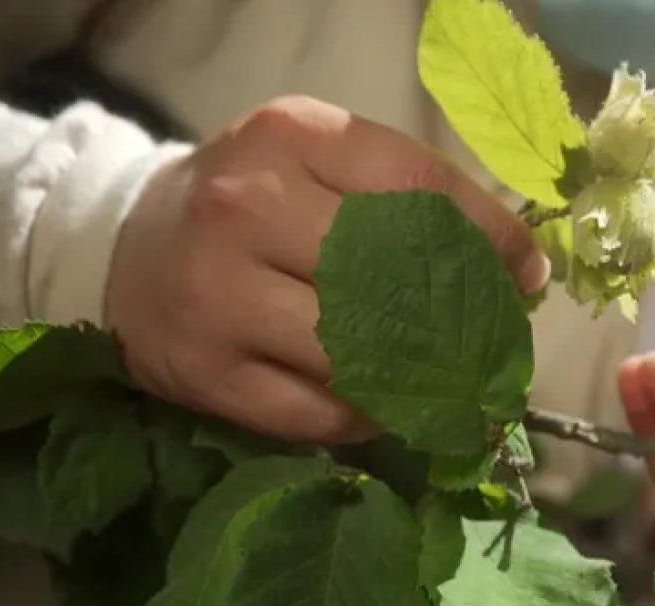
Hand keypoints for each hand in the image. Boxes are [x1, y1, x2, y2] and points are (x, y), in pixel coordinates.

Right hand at [105, 95, 548, 443]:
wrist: (128, 245)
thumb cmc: (254, 205)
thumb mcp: (321, 167)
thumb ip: (410, 200)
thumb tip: (519, 270)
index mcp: (294, 138)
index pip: (419, 186)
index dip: (489, 236)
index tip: (526, 274)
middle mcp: (249, 205)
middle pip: (391, 274)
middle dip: (454, 318)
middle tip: (486, 344)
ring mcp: (217, 290)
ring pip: (356, 354)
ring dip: (412, 380)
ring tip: (439, 383)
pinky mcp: (201, 368)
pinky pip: (313, 413)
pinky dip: (361, 418)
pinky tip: (378, 407)